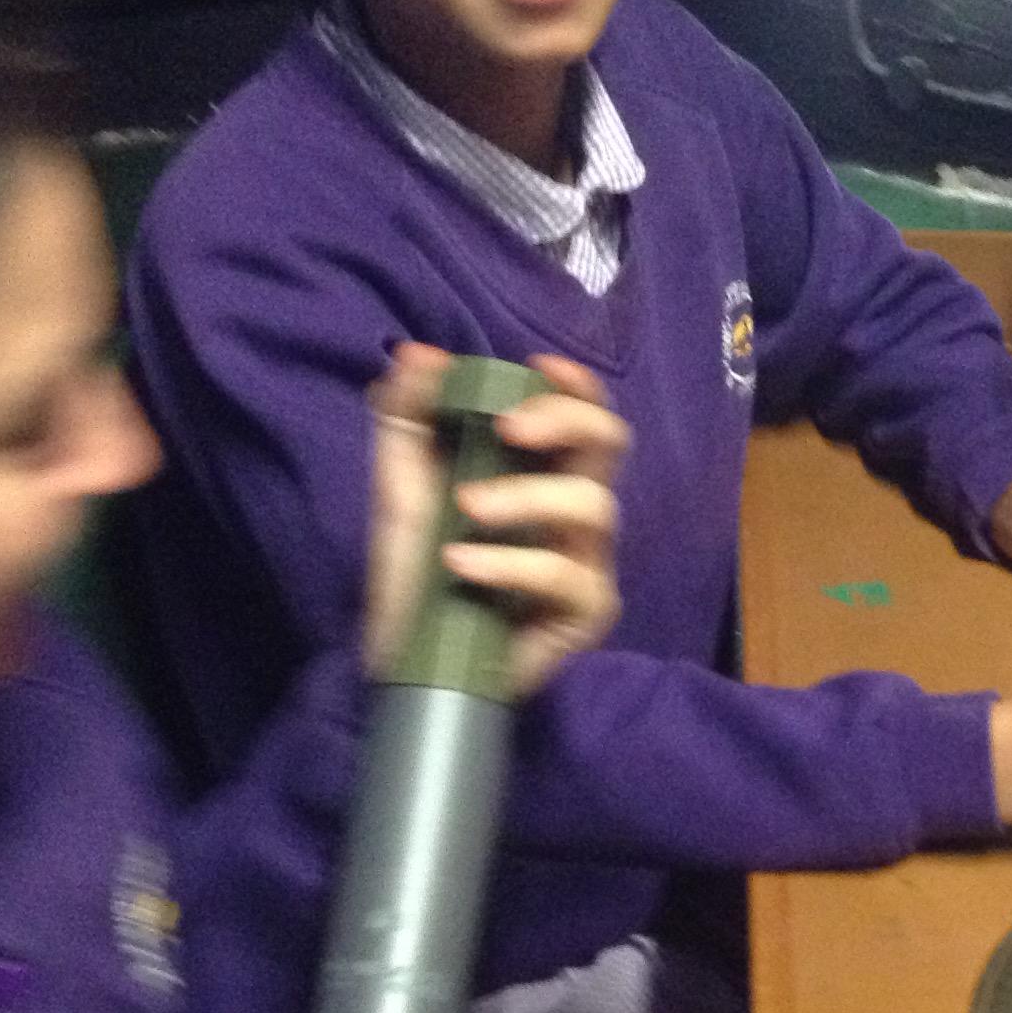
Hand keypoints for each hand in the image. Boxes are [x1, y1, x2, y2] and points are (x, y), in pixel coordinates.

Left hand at [365, 345, 629, 697]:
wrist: (408, 658)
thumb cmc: (419, 574)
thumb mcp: (400, 486)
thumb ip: (407, 419)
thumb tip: (419, 354)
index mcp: (543, 474)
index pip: (584, 416)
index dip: (575, 386)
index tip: (538, 367)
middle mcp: (576, 513)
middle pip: (611, 444)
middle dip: (565, 421)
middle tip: (509, 427)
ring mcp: (589, 564)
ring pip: (592, 507)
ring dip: (525, 497)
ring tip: (464, 510)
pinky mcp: (586, 614)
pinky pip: (567, 575)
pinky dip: (511, 563)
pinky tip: (461, 563)